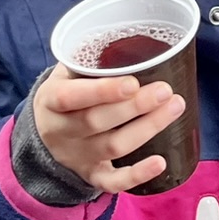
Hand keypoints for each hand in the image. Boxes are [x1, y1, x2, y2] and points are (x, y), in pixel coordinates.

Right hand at [31, 67, 186, 194]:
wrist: (43, 136)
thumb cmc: (66, 95)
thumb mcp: (65, 74)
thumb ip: (89, 60)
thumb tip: (130, 37)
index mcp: (52, 100)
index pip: (72, 97)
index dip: (102, 91)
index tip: (132, 82)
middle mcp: (62, 131)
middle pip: (97, 122)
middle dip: (135, 107)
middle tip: (165, 90)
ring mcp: (77, 156)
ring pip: (113, 147)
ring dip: (147, 128)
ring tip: (175, 107)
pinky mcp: (91, 175)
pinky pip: (113, 182)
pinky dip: (137, 176)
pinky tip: (161, 162)